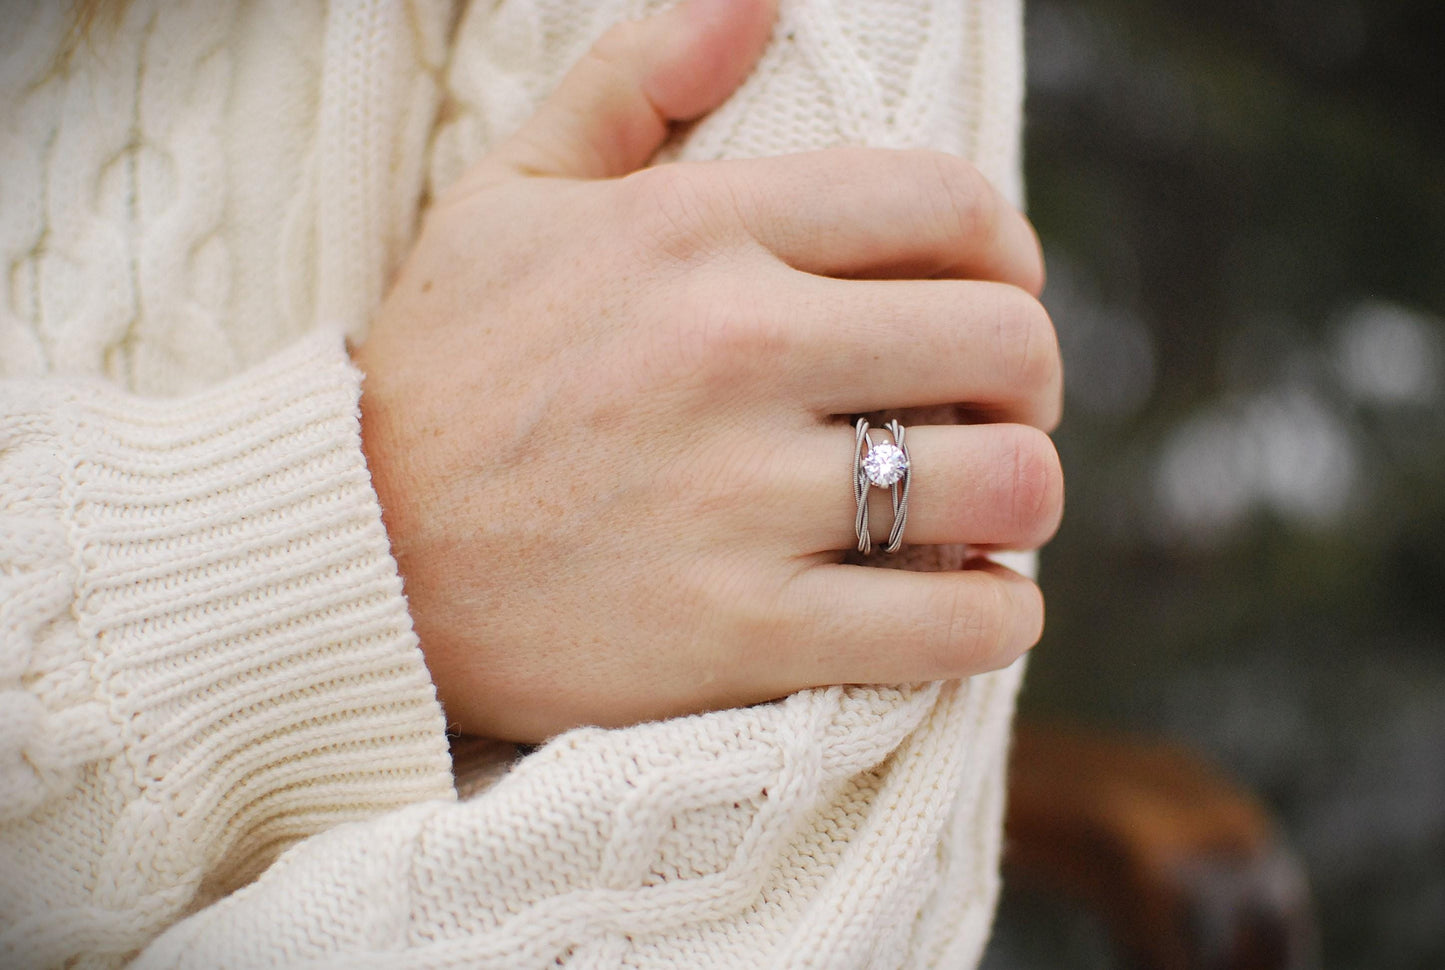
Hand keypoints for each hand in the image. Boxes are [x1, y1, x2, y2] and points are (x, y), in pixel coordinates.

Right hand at [353, 0, 1062, 741]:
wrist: (345, 561)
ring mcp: (738, 498)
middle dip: (1030, 376)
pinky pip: (954, 623)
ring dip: (1025, 495)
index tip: (990, 294)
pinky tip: (969, 600)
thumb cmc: (437, 376)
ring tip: (979, 508)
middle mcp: (730, 348)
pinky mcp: (740, 633)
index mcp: (693, 232)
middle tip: (994, 410)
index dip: (1006, 251)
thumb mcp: (504, 198)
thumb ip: (631, 80)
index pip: (945, 206)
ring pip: (1006, 482)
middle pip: (1004, 339)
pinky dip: (997, 613)